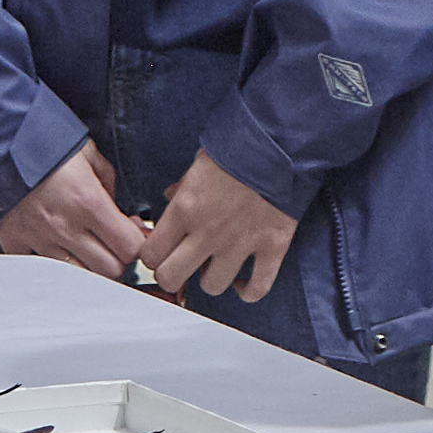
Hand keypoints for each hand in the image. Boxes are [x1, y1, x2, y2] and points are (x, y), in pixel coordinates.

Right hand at [0, 143, 144, 276]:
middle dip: (117, 256)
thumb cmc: (41, 142)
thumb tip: (117, 205)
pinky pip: (43, 269)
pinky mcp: (16, 244)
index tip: (132, 233)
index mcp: (88, 202)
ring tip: (85, 245)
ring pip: (80, 276)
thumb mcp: (86, 152)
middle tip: (111, 241)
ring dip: (89, 264)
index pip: (130, 247)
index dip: (137, 242)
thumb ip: (106, 179)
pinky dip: (54, 263)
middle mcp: (65, 227)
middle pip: (110, 269)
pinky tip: (56, 246)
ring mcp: (39, 240)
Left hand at [136, 149, 298, 302]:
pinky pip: (257, 287)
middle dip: (172, 274)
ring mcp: (240, 244)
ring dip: (211, 278)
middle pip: (172, 278)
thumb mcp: (199, 162)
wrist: (282, 142)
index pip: (150, 253)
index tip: (159, 252)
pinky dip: (248, 291)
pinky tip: (242, 283)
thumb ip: (182, 186)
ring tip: (215, 266)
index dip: (152, 255)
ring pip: (212, 286)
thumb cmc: (239, 147)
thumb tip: (170, 196)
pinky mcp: (271, 247)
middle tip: (180, 265)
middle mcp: (208, 232)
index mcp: (186, 209)